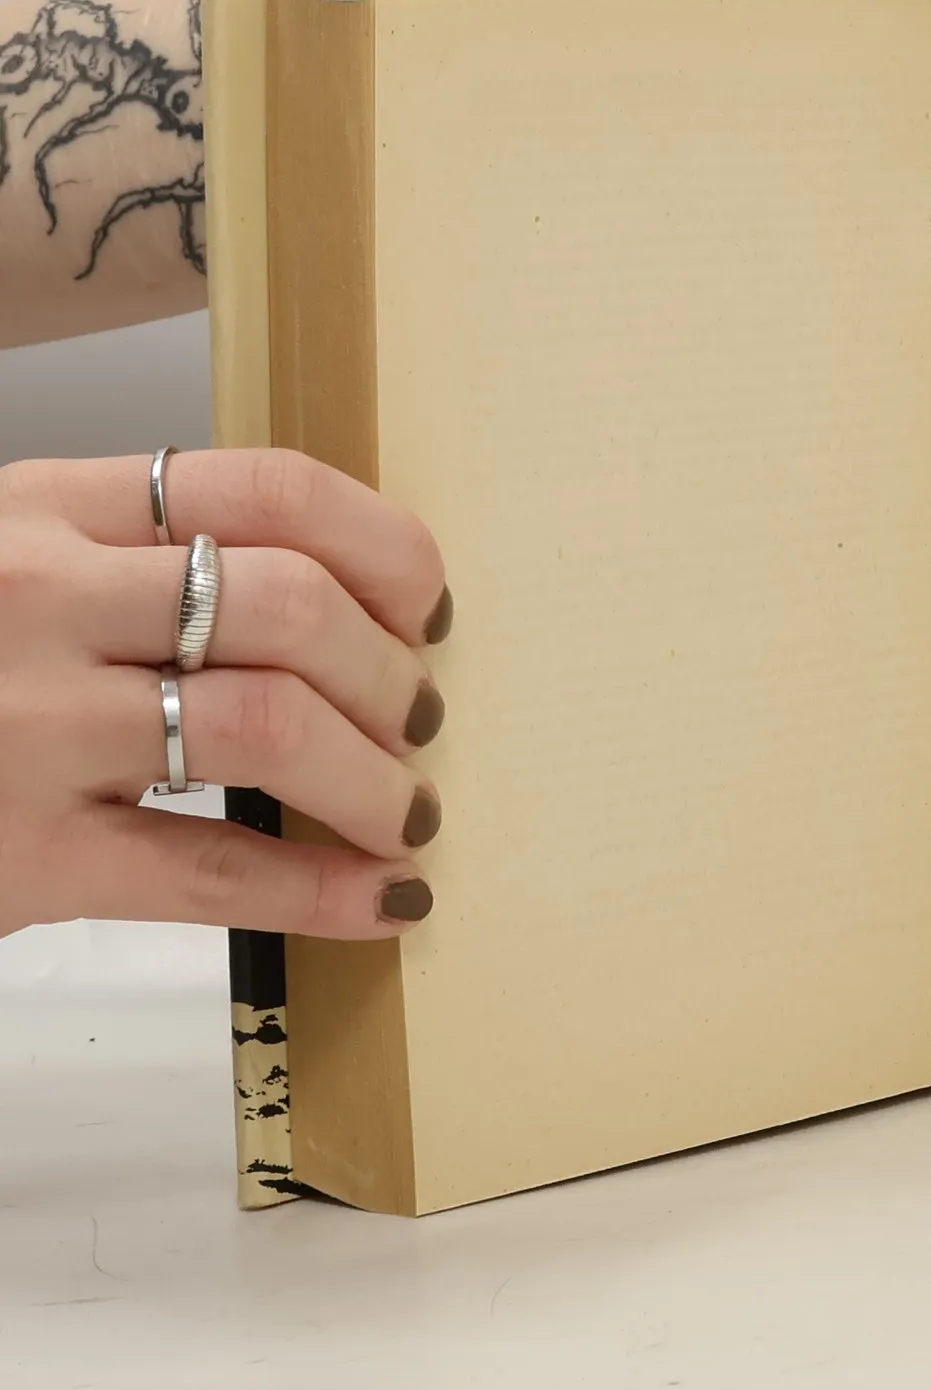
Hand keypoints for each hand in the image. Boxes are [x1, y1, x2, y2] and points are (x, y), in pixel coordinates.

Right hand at [0, 450, 450, 942]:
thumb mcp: (4, 561)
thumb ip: (134, 559)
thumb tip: (335, 602)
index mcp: (48, 508)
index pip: (271, 489)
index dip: (387, 551)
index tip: (429, 610)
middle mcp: (40, 597)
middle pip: (291, 606)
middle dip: (391, 674)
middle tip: (419, 721)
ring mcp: (26, 725)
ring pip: (269, 728)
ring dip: (376, 777)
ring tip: (405, 809)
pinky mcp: (20, 854)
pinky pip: (211, 869)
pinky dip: (323, 887)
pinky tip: (386, 900)